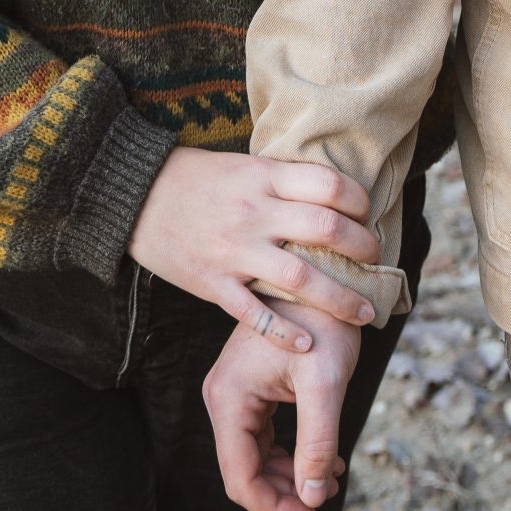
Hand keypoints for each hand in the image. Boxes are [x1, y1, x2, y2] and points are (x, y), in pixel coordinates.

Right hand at [128, 148, 380, 345]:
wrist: (136, 196)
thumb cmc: (198, 179)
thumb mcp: (245, 165)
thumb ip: (284, 181)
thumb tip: (335, 195)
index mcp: (264, 177)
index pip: (329, 186)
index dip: (359, 203)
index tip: (367, 216)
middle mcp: (254, 212)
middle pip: (325, 230)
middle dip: (360, 249)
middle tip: (375, 261)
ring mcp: (234, 250)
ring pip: (301, 278)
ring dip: (340, 298)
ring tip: (363, 312)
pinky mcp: (214, 284)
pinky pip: (257, 314)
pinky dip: (286, 333)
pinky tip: (308, 344)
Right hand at [204, 303, 362, 510]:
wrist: (326, 278)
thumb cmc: (324, 324)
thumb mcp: (326, 384)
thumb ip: (317, 442)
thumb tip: (312, 499)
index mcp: (229, 396)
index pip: (239, 476)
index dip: (273, 506)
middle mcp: (223, 397)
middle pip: (244, 470)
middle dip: (284, 492)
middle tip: (325, 495)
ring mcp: (236, 394)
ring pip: (256, 458)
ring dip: (291, 475)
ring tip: (331, 476)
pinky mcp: (251, 392)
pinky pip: (264, 439)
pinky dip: (293, 454)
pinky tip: (325, 458)